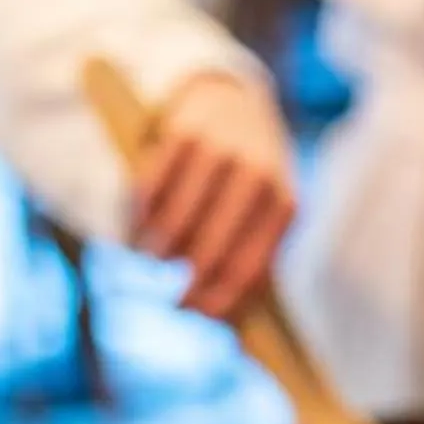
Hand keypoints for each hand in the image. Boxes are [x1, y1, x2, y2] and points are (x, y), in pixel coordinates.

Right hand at [133, 72, 295, 319]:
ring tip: (152, 259)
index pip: (251, 266)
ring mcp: (222, 153)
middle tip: (172, 302)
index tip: (199, 316)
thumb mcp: (263, 211)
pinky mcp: (184, 133)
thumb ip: (246, 258)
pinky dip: (141, 214)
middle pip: (213, 248)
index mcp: (284, 204)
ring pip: (179, 220)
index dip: (222, 298)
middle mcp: (259, 176)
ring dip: (159, 250)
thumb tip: (222, 320)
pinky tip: (139, 227)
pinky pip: (153, 187)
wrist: (233, 104)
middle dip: (189, 283)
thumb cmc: (247, 178)